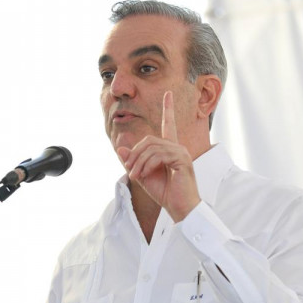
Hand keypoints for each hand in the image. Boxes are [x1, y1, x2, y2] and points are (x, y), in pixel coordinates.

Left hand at [115, 91, 200, 221]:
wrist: (179, 208)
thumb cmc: (164, 193)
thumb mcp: (143, 175)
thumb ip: (132, 161)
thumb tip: (120, 146)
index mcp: (170, 149)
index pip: (168, 124)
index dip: (168, 108)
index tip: (168, 93)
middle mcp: (177, 147)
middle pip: (149, 140)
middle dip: (135, 154)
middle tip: (129, 170)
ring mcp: (181, 152)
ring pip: (152, 148)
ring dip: (139, 163)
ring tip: (136, 176)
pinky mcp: (182, 159)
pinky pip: (159, 156)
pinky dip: (147, 165)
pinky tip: (145, 175)